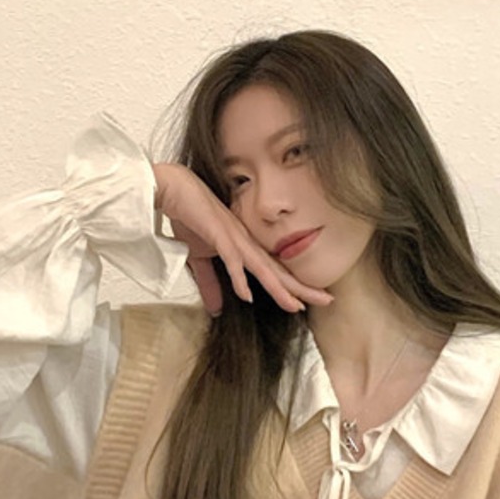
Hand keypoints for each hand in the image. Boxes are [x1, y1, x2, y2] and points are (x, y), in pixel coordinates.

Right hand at [153, 163, 332, 316]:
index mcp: (245, 246)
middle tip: (328, 300)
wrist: (171, 189)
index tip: (309, 301)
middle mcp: (246, 242)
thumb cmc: (188, 216)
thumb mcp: (200, 258)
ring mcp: (234, 237)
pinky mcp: (217, 234)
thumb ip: (210, 283)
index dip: (292, 286)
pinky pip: (232, 259)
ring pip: (262, 268)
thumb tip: (216, 309)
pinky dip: (239, 278)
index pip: (273, 271)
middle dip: (302, 287)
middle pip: (277, 271)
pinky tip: (248, 295)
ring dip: (279, 288)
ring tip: (297, 305)